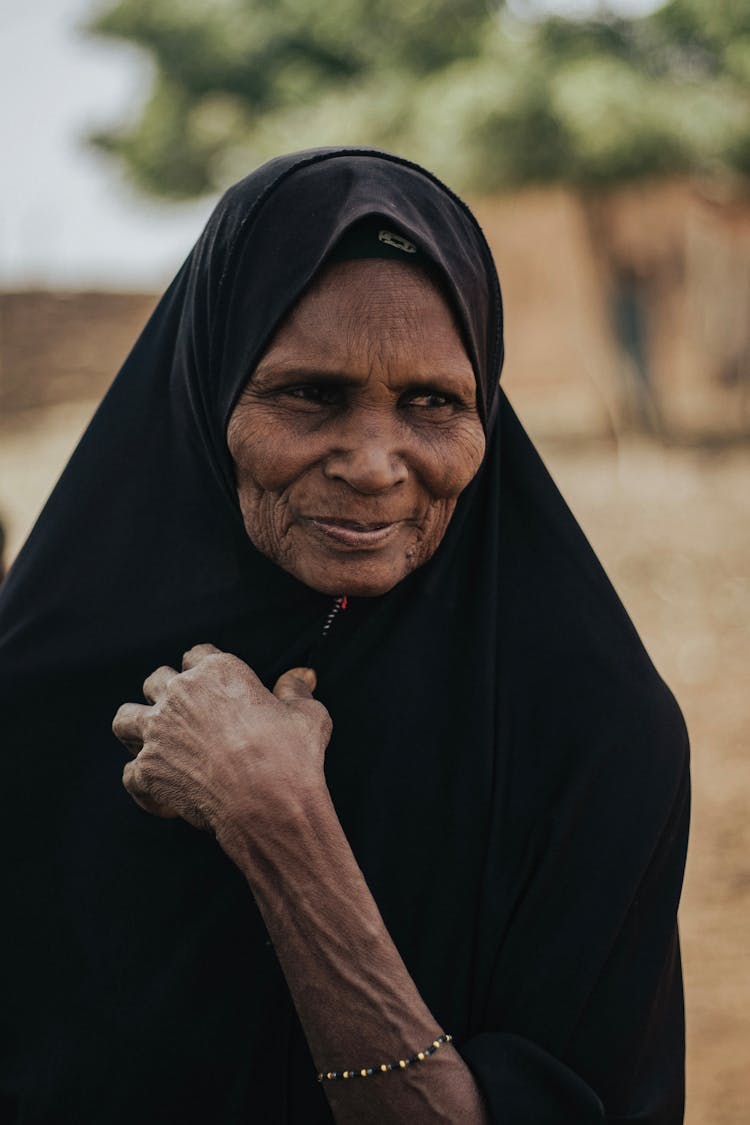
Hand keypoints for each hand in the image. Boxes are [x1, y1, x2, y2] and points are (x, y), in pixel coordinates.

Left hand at [112, 644, 331, 841]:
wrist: (268, 805)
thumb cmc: (291, 757)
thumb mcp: (307, 715)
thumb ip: (296, 690)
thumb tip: (301, 676)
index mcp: (217, 672)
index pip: (198, 654)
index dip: (205, 668)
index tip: (214, 686)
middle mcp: (180, 694)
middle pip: (156, 679)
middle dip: (167, 694)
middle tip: (186, 716)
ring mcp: (157, 733)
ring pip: (125, 718)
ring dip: (136, 727)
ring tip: (154, 742)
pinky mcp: (148, 770)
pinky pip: (129, 774)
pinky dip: (144, 785)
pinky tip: (164, 797)